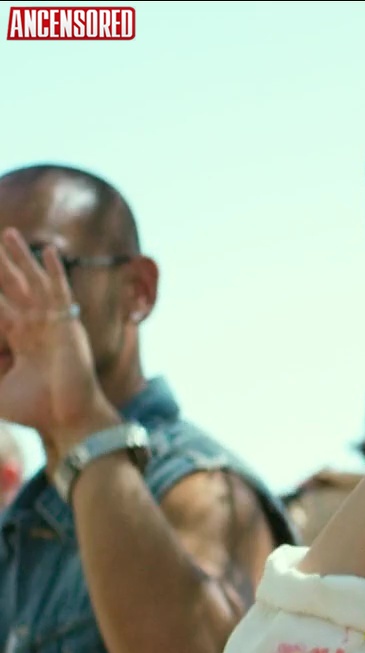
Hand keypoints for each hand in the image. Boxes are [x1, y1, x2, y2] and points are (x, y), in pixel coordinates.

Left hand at [0, 228, 115, 444]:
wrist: (66, 418)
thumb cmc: (35, 411)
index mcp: (21, 341)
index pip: (0, 307)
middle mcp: (37, 327)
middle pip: (14, 287)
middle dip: (1, 266)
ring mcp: (53, 324)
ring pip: (33, 282)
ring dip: (21, 258)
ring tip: (8, 233)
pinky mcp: (67, 325)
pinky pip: (60, 292)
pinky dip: (54, 271)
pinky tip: (47, 251)